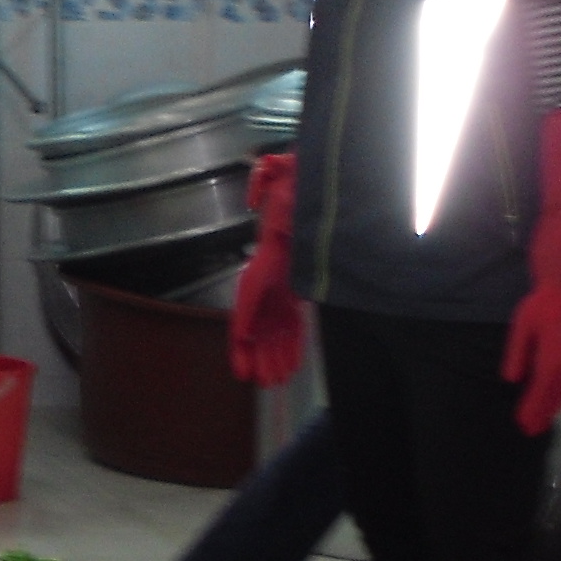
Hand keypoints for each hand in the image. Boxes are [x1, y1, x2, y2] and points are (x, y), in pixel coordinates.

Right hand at [227, 151, 304, 387]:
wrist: (318, 190)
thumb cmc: (298, 186)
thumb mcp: (284, 178)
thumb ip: (272, 178)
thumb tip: (264, 185)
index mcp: (266, 259)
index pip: (247, 297)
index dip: (242, 328)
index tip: (242, 352)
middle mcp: (270, 277)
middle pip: (257, 323)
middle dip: (255, 353)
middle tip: (257, 381)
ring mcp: (283, 286)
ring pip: (273, 330)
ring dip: (272, 356)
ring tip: (273, 382)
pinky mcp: (297, 292)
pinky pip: (291, 325)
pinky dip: (290, 346)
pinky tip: (291, 366)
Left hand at [499, 283, 560, 435]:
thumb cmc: (542, 305)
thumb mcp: (522, 327)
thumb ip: (517, 354)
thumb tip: (510, 381)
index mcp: (553, 354)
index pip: (540, 388)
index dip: (531, 407)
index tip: (522, 422)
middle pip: (555, 393)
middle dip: (542, 413)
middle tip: (530, 431)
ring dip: (553, 407)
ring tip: (542, 423)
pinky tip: (555, 402)